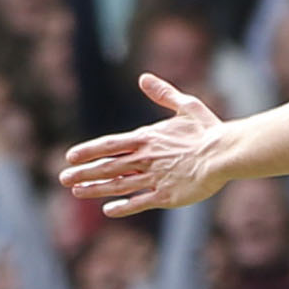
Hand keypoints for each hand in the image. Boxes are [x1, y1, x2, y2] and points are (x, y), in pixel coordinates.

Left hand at [60, 74, 229, 216]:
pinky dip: (123, 207)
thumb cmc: (209, 130)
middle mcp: (146, 159)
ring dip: (96, 188)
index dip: (88, 151)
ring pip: (119, 185)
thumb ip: (163, 94)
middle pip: (108, 166)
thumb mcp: (186, 106)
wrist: (225, 153)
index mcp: (148, 138)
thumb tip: (144, 78)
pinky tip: (108, 209)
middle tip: (63, 178)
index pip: (110, 144)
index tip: (70, 156)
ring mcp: (155, 178)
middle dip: (84, 173)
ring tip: (77, 192)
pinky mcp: (167, 195)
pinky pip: (140, 202)